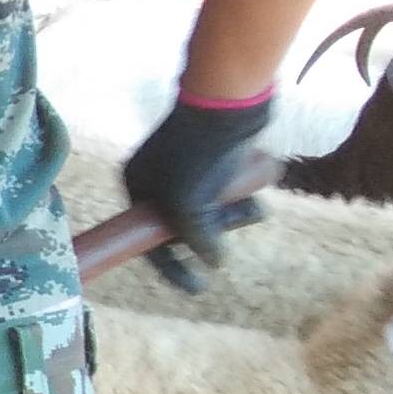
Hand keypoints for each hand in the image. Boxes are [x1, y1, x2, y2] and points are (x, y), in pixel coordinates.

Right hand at [121, 93, 270, 292]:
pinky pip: (227, 192)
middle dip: (211, 233)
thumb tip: (215, 261)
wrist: (229, 105)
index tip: (198, 288)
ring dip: (233, 217)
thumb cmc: (199, 155)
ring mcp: (187, 167)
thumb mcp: (188, 208)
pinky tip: (256, 194)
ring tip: (253, 209)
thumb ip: (198, 241)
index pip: (148, 240)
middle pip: (183, 226)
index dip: (172, 268)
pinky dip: (242, 199)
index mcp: (137, 185)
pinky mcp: (215, 158)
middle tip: (234, 227)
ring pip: (210, 209)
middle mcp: (158, 177)